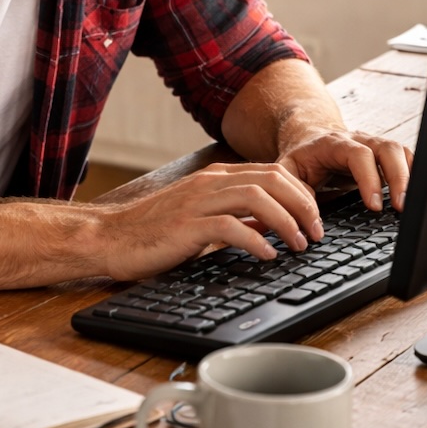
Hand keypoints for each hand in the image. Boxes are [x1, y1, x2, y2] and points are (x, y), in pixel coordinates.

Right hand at [95, 163, 324, 281]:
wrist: (110, 237)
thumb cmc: (154, 231)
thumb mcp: (201, 217)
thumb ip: (235, 216)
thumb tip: (270, 228)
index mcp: (215, 177)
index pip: (273, 172)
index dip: (302, 193)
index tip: (315, 218)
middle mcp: (210, 182)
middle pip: (272, 178)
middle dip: (303, 204)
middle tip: (317, 232)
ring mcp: (197, 202)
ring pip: (257, 197)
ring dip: (287, 221)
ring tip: (300, 244)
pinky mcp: (186, 226)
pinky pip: (230, 227)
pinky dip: (256, 240)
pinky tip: (268, 255)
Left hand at [278, 128, 411, 212]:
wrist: (309, 141)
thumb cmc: (301, 159)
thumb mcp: (286, 171)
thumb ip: (292, 191)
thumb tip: (312, 219)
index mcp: (334, 143)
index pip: (359, 155)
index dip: (369, 179)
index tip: (374, 206)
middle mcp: (359, 140)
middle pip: (387, 148)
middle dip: (398, 177)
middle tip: (401, 207)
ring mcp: (375, 145)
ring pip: (400, 151)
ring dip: (410, 177)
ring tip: (414, 205)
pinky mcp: (385, 155)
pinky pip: (406, 158)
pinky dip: (415, 174)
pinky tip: (418, 194)